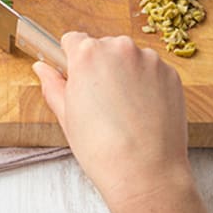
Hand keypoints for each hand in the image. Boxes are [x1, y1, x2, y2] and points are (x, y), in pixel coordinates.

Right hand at [33, 33, 212, 212]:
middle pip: (103, 46)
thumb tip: (42, 68)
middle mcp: (119, 48)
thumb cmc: (101, 148)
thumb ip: (53, 84)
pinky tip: (143, 111)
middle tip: (101, 100)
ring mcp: (149, 59)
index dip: (72, 59)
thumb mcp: (66, 115)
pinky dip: (148, 84)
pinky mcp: (170, 73)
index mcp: (87, 54)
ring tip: (125, 109)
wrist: (145, 173)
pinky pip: (152, 71)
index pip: (73, 40)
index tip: (76, 76)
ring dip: (126, 73)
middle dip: (100, 66)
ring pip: (130, 57)